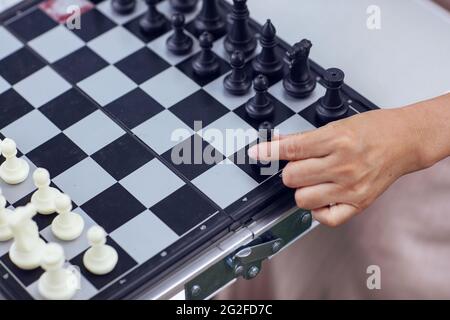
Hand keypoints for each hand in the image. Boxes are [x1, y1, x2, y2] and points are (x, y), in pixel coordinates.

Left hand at [248, 108, 425, 226]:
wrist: (405, 141)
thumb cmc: (374, 130)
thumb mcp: (336, 126)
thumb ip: (302, 138)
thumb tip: (275, 141)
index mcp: (336, 141)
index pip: (291, 150)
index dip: (267, 152)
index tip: (256, 154)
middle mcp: (343, 166)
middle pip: (292, 178)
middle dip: (291, 171)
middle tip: (302, 166)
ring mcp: (351, 187)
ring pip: (302, 199)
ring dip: (302, 190)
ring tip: (314, 180)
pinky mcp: (359, 203)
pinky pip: (325, 218)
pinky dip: (318, 210)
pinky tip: (323, 197)